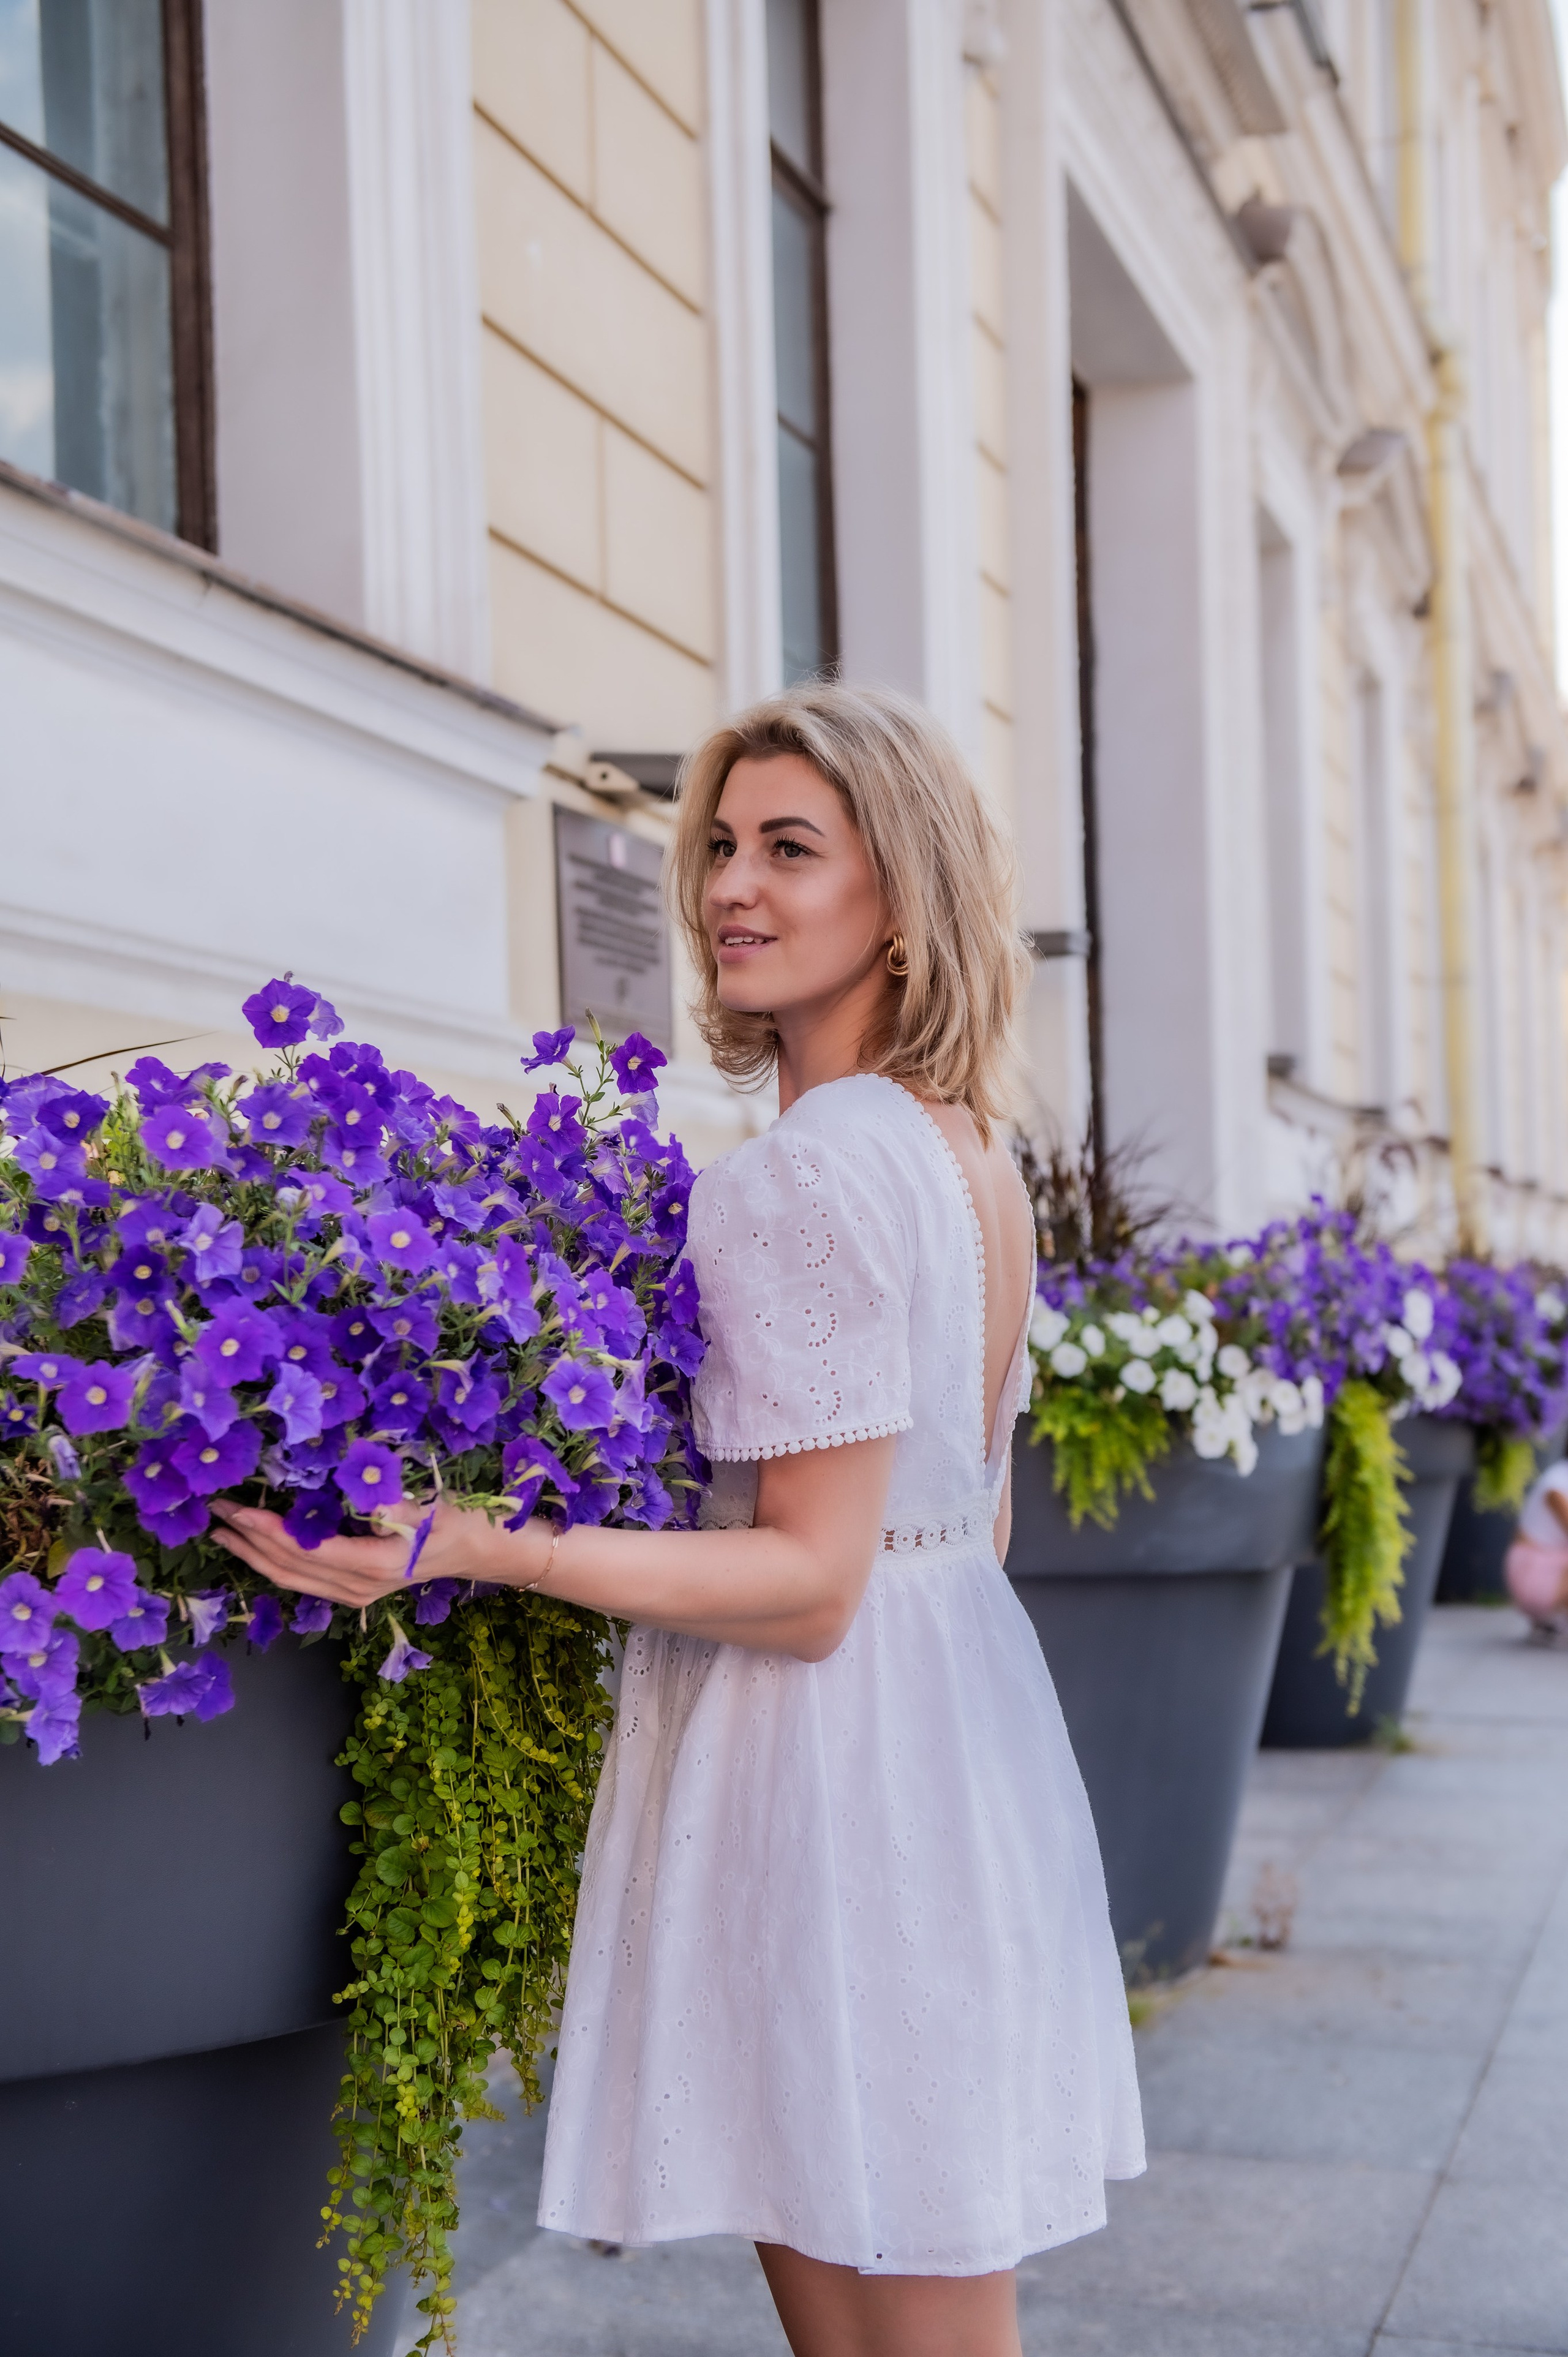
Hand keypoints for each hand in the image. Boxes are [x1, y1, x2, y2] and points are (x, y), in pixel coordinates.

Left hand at [209, 1494, 505, 1608]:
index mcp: (371, 1566)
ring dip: (253, 1555)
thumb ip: (400, 1509)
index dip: (267, 1531)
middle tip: (215, 1512)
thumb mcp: (433, 1511)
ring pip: (289, 1578)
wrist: (476, 1552)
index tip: (238, 1509)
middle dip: (247, 1541)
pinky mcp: (352, 1589)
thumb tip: (371, 1498)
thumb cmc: (456, 1524)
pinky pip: (302, 1579)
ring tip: (222, 1531)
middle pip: (287, 1568)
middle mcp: (355, 1587)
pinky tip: (257, 1546)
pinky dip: (273, 1562)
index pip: (305, 1549)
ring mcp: (352, 1593)